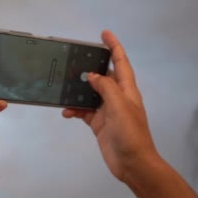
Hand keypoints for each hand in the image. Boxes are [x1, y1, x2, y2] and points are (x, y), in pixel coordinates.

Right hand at [62, 30, 157, 182]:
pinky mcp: (98, 123)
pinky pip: (83, 111)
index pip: (120, 62)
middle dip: (90, 66)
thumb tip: (92, 76)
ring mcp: (107, 111)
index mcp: (127, 90)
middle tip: (75, 59)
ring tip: (64, 86)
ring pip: (90, 93)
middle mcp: (117, 98)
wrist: (133, 164)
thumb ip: (106, 88)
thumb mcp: (119, 107)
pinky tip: (66, 112)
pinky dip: (74, 110)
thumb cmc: (132, 135)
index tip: (104, 33)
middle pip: (103, 75)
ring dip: (77, 91)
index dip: (114, 46)